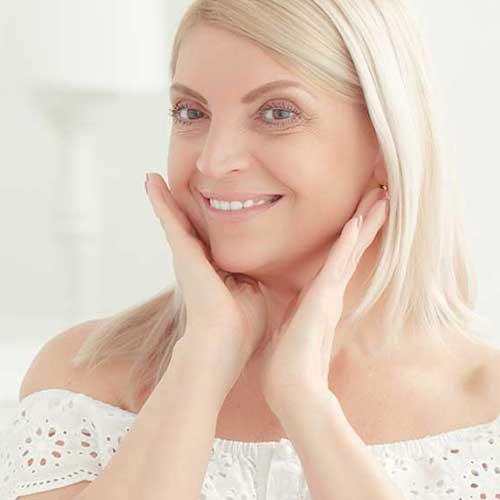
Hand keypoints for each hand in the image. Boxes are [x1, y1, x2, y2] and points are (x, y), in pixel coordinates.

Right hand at [145, 172, 267, 399]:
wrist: (225, 342)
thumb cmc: (242, 326)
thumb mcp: (251, 293)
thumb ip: (248, 278)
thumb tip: (251, 269)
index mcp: (213, 272)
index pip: (206, 242)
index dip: (201, 225)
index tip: (198, 209)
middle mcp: (196, 263)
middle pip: (186, 228)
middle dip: (176, 208)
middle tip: (161, 187)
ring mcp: (186, 257)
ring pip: (174, 221)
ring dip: (163, 200)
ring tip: (152, 181)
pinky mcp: (182, 253)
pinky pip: (169, 219)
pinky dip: (160, 201)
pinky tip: (151, 182)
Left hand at [257, 187, 389, 415]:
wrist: (292, 390)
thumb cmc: (288, 367)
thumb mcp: (288, 333)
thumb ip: (293, 320)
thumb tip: (288, 317)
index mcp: (319, 299)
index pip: (337, 261)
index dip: (349, 239)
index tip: (358, 217)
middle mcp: (328, 294)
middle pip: (349, 251)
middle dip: (365, 224)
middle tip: (380, 198)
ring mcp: (329, 296)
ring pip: (349, 252)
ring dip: (363, 225)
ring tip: (379, 199)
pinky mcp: (325, 300)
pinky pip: (337, 265)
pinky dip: (347, 244)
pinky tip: (356, 223)